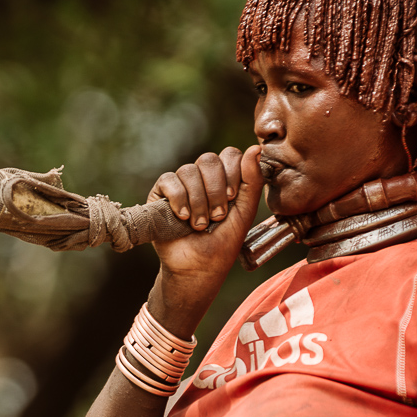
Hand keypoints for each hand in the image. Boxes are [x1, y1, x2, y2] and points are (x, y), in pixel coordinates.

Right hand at [148, 145, 262, 278]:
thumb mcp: (245, 213)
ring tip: (200, 225)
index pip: (230, 155)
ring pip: (189, 170)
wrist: (198, 268)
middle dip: (216, 190)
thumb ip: (252, 181)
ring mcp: (182, 184)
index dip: (233, 173)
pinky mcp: (161, 193)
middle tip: (217, 216)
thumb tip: (255, 148)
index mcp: (225, 179)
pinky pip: (169, 180)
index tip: (232, 199)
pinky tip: (183, 217)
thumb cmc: (223, 244)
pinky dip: (179, 199)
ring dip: (199, 201)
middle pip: (209, 159)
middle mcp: (203, 178)